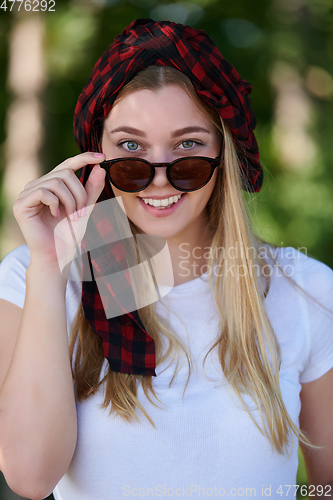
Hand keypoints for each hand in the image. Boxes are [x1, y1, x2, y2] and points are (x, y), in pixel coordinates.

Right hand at [13, 152, 105, 269]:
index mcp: (50, 184)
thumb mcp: (85, 208)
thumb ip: (91, 189)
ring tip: (71, 216)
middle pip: (65, 173)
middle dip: (79, 193)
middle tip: (82, 212)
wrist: (58, 255)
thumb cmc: (68, 233)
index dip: (84, 158)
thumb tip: (100, 167)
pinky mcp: (21, 204)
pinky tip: (55, 215)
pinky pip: (43, 192)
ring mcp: (27, 194)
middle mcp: (37, 185)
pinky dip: (55, 203)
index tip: (101, 156)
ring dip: (70, 200)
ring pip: (56, 182)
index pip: (67, 164)